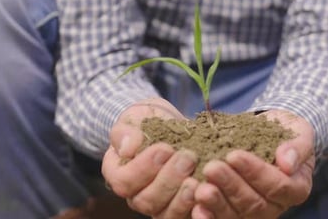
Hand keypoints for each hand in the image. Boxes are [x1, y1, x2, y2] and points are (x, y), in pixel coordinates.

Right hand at [101, 97, 198, 217]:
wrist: (168, 124)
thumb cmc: (147, 120)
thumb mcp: (135, 117)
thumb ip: (126, 131)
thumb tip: (129, 148)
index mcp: (118, 173)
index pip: (124, 181)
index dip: (144, 168)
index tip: (165, 148)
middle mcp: (135, 195)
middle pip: (147, 201)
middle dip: (169, 180)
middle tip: (188, 158)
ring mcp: (158, 205)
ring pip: (167, 214)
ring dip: (183, 198)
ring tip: (198, 179)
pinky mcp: (180, 208)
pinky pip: (186, 216)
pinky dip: (198, 207)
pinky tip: (209, 191)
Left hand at [192, 110, 314, 218]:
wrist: (265, 133)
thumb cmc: (285, 132)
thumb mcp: (298, 131)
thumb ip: (298, 147)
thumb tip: (287, 163)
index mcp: (296, 188)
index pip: (278, 185)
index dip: (256, 172)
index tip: (234, 155)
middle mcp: (275, 206)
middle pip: (254, 203)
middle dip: (231, 186)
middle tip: (212, 168)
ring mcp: (253, 213)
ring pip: (235, 215)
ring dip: (216, 202)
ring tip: (200, 189)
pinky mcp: (233, 212)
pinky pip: (221, 218)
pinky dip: (208, 215)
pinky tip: (195, 207)